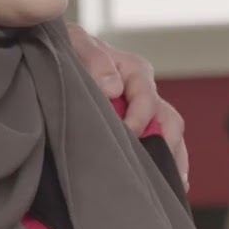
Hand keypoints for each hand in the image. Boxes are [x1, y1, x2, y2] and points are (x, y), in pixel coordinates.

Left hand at [66, 22, 188, 189]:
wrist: (56, 54)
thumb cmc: (69, 46)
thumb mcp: (76, 43)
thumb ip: (94, 58)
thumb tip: (113, 88)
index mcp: (133, 70)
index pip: (147, 99)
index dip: (139, 118)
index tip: (127, 134)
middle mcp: (144, 90)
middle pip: (168, 121)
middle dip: (167, 146)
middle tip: (155, 171)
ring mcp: (142, 110)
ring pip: (169, 135)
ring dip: (171, 159)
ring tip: (172, 184)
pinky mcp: (135, 125)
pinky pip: (159, 144)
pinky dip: (167, 162)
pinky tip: (168, 184)